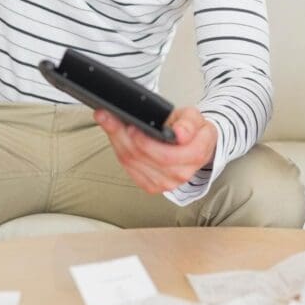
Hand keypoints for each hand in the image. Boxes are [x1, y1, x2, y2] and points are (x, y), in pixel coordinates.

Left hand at [94, 106, 217, 193]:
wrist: (194, 146)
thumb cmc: (193, 131)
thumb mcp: (195, 118)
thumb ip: (188, 123)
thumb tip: (180, 133)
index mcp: (195, 155)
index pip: (165, 155)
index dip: (145, 143)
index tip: (131, 127)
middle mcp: (180, 173)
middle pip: (144, 158)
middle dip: (124, 137)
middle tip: (112, 119)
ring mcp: (165, 183)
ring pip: (133, 164)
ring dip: (117, 142)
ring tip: (110, 123)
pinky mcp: (152, 186)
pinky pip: (129, 170)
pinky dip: (119, 151)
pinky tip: (116, 138)